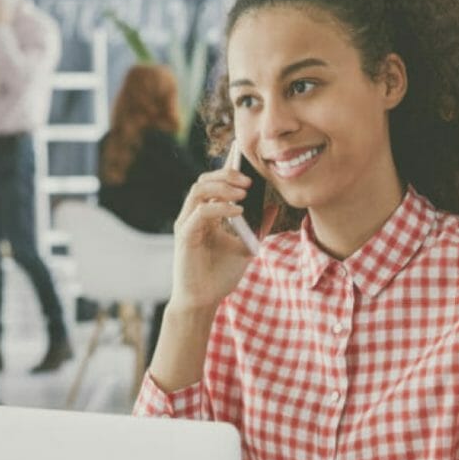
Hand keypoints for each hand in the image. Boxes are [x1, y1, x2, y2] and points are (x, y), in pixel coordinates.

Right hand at [168, 168, 254, 310]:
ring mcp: (187, 223)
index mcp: (205, 214)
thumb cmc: (220, 276)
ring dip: (223, 187)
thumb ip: (258, 226)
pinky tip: (239, 211)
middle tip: (249, 180)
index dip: (227, 168)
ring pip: (199, 190)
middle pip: (204, 180)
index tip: (245, 158)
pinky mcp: (185, 235)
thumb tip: (273, 206)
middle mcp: (193, 215)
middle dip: (226, 175)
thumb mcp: (247, 246)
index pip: (214, 183)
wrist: (204, 301)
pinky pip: (201, 212)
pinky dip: (221, 207)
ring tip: (244, 192)